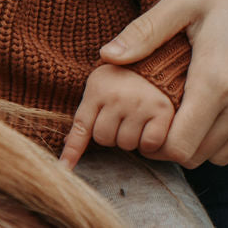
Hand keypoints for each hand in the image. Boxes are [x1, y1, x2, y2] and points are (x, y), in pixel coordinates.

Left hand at [59, 64, 175, 169]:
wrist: (159, 58)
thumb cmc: (125, 76)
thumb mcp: (100, 86)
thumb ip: (86, 113)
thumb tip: (67, 145)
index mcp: (97, 89)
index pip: (81, 127)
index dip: (72, 151)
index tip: (65, 168)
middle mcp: (117, 96)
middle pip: (105, 140)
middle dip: (112, 134)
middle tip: (122, 115)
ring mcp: (140, 103)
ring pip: (127, 144)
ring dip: (131, 138)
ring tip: (137, 117)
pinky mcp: (162, 110)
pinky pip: (149, 144)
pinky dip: (150, 142)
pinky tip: (151, 125)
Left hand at [99, 0, 227, 167]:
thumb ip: (145, 32)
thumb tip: (107, 57)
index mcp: (216, 81)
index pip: (178, 147)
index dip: (157, 142)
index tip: (150, 120)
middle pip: (199, 156)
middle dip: (177, 142)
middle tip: (167, 115)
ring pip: (226, 153)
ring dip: (206, 139)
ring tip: (195, 106)